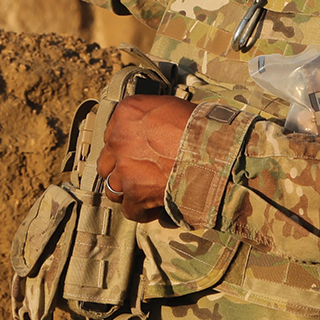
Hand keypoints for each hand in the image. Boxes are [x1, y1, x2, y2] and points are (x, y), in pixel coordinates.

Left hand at [95, 94, 196, 220]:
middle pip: (106, 161)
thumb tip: (150, 125)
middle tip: (137, 173)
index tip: (132, 152)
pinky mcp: (134, 193)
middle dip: (119, 169)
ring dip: (127, 191)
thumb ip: (150, 116)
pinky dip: (140, 212)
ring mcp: (125, 168)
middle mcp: (119, 139)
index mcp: (127, 113)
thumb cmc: (199, 126)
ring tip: (143, 193)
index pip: (110, 133)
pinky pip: (129, 209)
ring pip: (112, 187)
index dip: (123, 146)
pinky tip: (152, 208)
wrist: (213, 150)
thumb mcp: (170, 107)